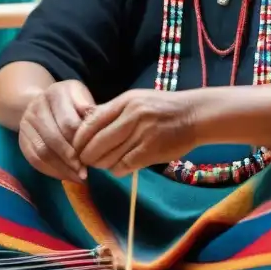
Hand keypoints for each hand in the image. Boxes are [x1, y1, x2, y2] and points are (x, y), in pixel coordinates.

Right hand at [19, 80, 95, 183]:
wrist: (43, 101)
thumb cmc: (71, 102)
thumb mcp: (82, 98)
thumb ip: (89, 111)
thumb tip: (97, 130)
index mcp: (56, 93)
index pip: (68, 123)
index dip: (81, 142)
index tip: (94, 155)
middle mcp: (37, 105)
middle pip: (54, 138)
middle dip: (71, 159)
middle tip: (85, 172)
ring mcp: (26, 122)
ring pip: (43, 151)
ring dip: (62, 168)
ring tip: (77, 178)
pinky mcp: (22, 138)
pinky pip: (34, 159)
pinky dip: (51, 171)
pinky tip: (65, 176)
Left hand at [72, 89, 197, 176]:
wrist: (194, 115)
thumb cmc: (162, 107)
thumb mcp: (135, 100)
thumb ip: (112, 111)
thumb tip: (85, 122)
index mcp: (125, 102)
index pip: (91, 122)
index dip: (79, 139)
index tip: (76, 147)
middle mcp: (132, 116)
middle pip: (96, 142)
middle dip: (86, 156)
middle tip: (85, 161)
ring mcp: (142, 134)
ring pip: (109, 157)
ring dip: (101, 164)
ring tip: (102, 164)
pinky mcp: (152, 151)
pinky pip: (124, 165)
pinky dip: (117, 170)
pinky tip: (117, 168)